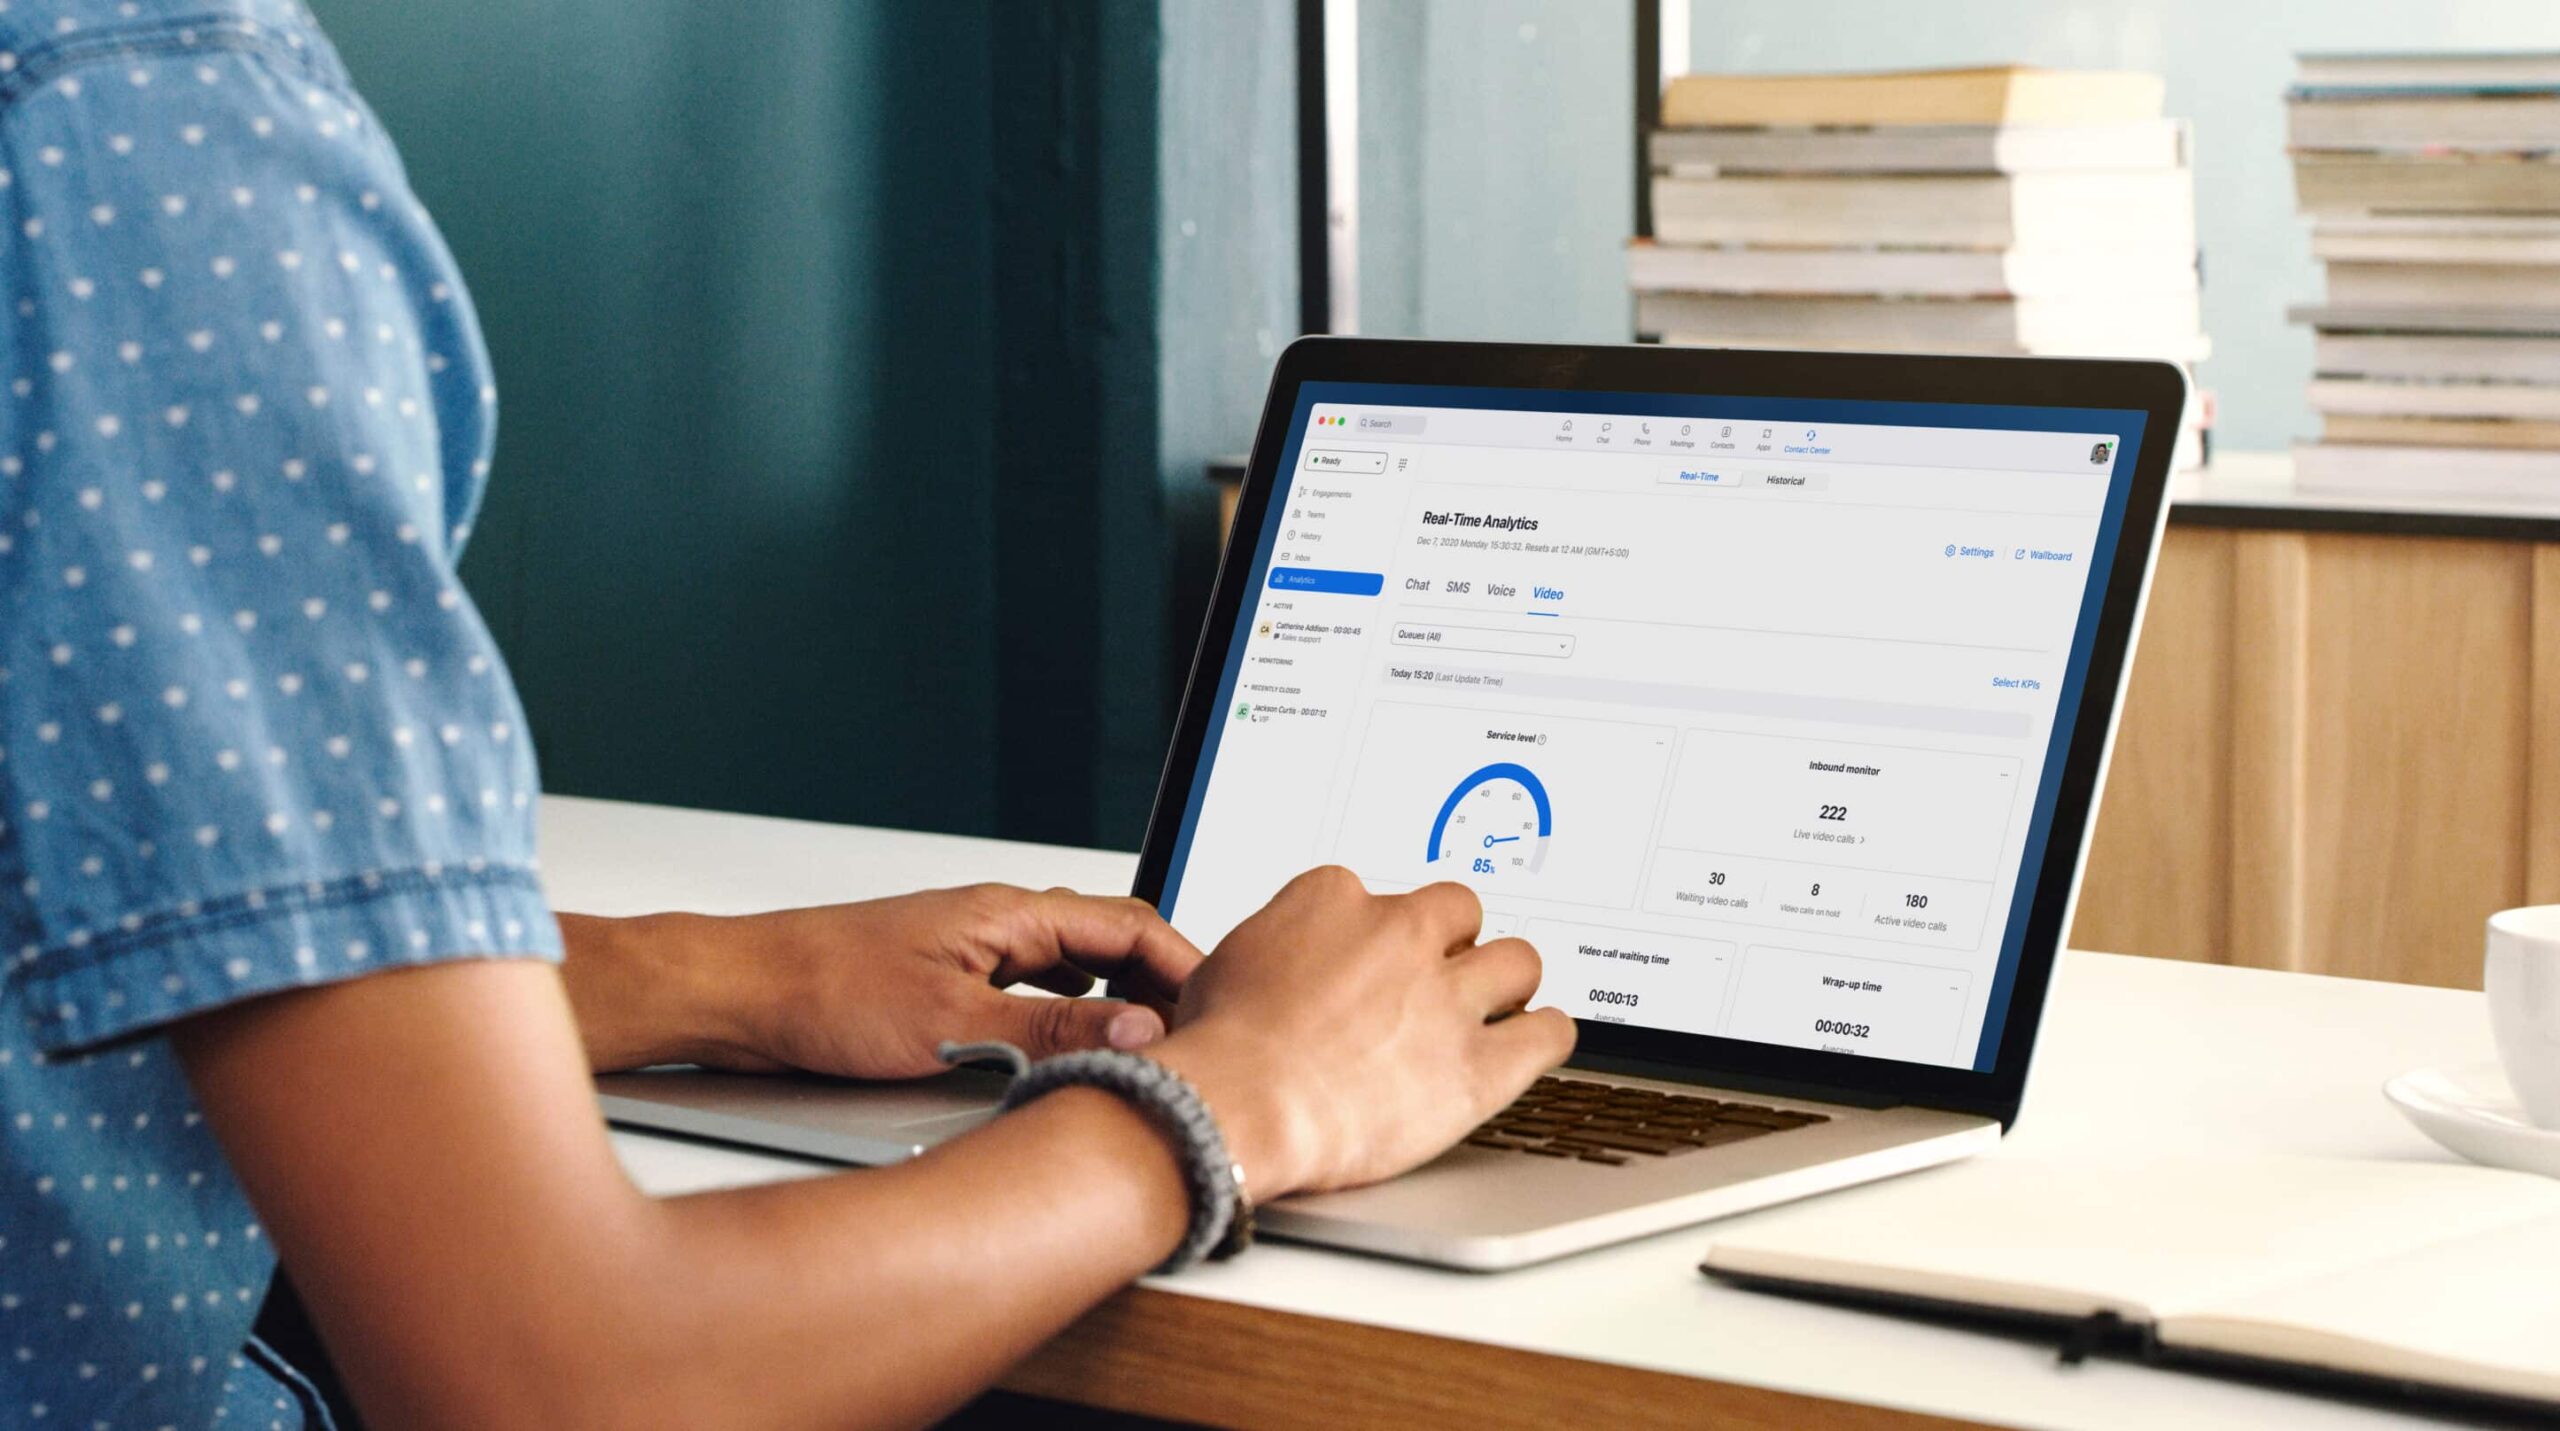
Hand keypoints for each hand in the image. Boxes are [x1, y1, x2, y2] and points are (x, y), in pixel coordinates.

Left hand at [557, 887, 1202, 1077]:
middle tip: (1197, 1036)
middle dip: (1161, 985)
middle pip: (1111, 940)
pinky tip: (1066, 1049)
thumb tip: (1139, 1031)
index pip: (1131, 924)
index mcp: (1010, 914)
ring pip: (1073, 965)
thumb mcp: (954, 1023)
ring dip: (1117, 999)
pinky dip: (1069, 1013)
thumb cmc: (826, 992)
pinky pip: (1034, 988)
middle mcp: (998, 922)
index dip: (1185, 966)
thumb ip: (1053, 1027)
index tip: (1220, 1008)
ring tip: (1145, 1047)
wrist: (742, 995)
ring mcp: (974, 949)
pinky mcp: (949, 981)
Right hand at [1148, 868, 1574, 1198]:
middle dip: (1454, 943)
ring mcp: (1446, 997)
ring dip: (1509, 982)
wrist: (1238, 1104)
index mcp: (1337, 899)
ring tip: (1499, 1006)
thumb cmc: (1222, 1046)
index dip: (1377, 935)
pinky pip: (1550, 1034)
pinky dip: (1549, 1036)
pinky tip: (1537, 1042)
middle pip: (1460, 911)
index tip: (1372, 962)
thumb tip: (1287, 959)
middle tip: (1441, 978)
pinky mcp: (1479, 1065)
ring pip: (1518, 962)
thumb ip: (1279, 945)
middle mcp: (1401, 933)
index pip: (1378, 896)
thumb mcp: (1230, 962)